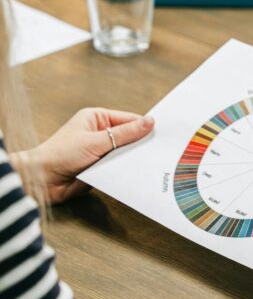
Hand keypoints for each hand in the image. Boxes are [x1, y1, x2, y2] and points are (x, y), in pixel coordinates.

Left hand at [20, 107, 153, 203]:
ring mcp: (100, 151)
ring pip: (125, 153)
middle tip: (162, 149)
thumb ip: (125, 133)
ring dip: (134, 158)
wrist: (42, 180)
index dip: (144, 126)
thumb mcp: (96, 141)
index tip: (164, 132)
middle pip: (128, 137)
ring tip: (154, 162)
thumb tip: (150, 122)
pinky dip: (127, 170)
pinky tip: (139, 174)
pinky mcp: (100, 168)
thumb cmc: (61, 153)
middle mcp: (99, 133)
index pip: (127, 119)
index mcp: (96, 118)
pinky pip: (119, 167)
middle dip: (141, 144)